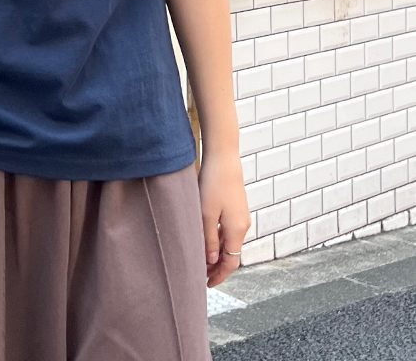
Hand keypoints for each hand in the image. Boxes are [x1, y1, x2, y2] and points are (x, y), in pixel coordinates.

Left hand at [198, 149, 251, 287]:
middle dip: (217, 266)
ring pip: (230, 242)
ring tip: (201, 258)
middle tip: (201, 274)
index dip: (220, 275)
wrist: (224, 159)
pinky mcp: (237, 208)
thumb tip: (212, 261)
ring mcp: (241, 216)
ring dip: (217, 253)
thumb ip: (209, 239)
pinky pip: (229, 231)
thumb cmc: (213, 184)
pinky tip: (207, 239)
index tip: (207, 284)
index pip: (231, 262)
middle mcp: (243, 226)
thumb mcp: (206, 214)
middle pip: (232, 254)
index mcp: (237, 230)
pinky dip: (219, 240)